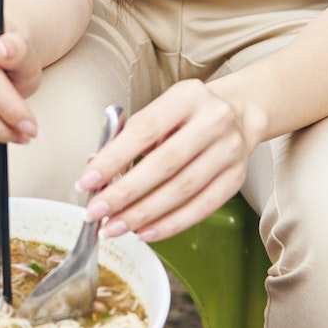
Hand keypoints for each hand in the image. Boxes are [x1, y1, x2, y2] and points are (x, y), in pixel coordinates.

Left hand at [78, 79, 262, 241]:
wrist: (239, 112)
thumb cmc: (189, 113)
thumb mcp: (161, 110)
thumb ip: (128, 136)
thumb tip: (95, 169)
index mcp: (187, 96)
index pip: (145, 129)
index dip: (113, 158)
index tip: (87, 180)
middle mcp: (213, 121)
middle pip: (164, 164)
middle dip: (124, 193)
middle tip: (96, 212)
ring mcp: (229, 150)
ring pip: (182, 190)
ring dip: (143, 214)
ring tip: (114, 227)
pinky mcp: (236, 178)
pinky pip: (201, 208)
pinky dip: (170, 224)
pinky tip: (145, 231)